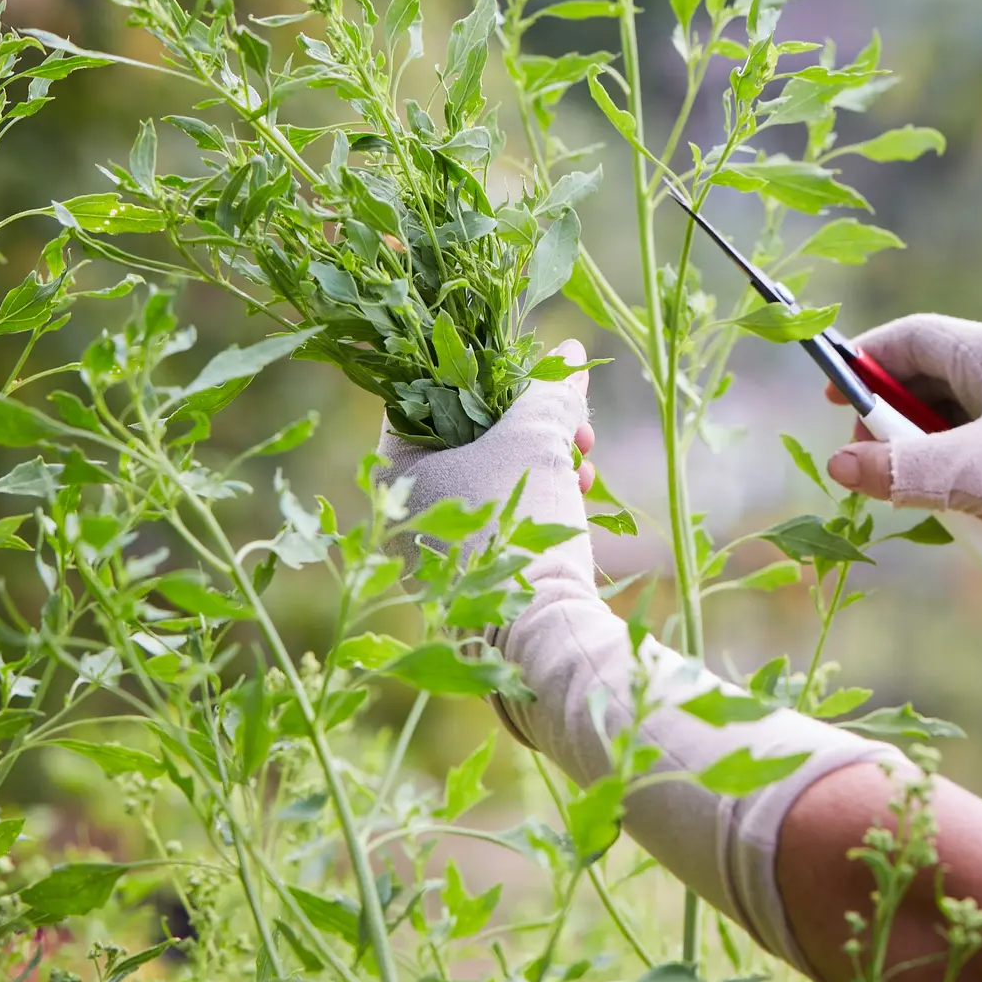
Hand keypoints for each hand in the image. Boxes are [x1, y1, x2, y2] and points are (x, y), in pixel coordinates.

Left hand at [379, 339, 594, 568]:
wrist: (538, 628)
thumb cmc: (517, 522)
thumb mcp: (537, 442)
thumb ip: (551, 391)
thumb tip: (573, 354)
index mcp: (397, 466)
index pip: (436, 392)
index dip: (492, 375)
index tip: (537, 377)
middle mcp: (403, 502)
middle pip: (472, 432)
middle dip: (532, 420)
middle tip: (573, 420)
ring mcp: (433, 539)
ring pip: (494, 471)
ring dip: (545, 454)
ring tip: (584, 455)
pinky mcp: (468, 567)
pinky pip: (502, 509)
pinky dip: (539, 492)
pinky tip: (578, 489)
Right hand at [823, 313, 981, 621]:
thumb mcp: (974, 478)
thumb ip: (901, 469)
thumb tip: (837, 466)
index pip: (915, 338)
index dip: (866, 363)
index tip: (833, 398)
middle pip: (925, 378)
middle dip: (888, 419)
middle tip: (865, 459)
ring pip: (944, 417)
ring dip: (916, 451)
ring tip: (901, 489)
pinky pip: (968, 446)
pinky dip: (944, 471)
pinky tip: (940, 505)